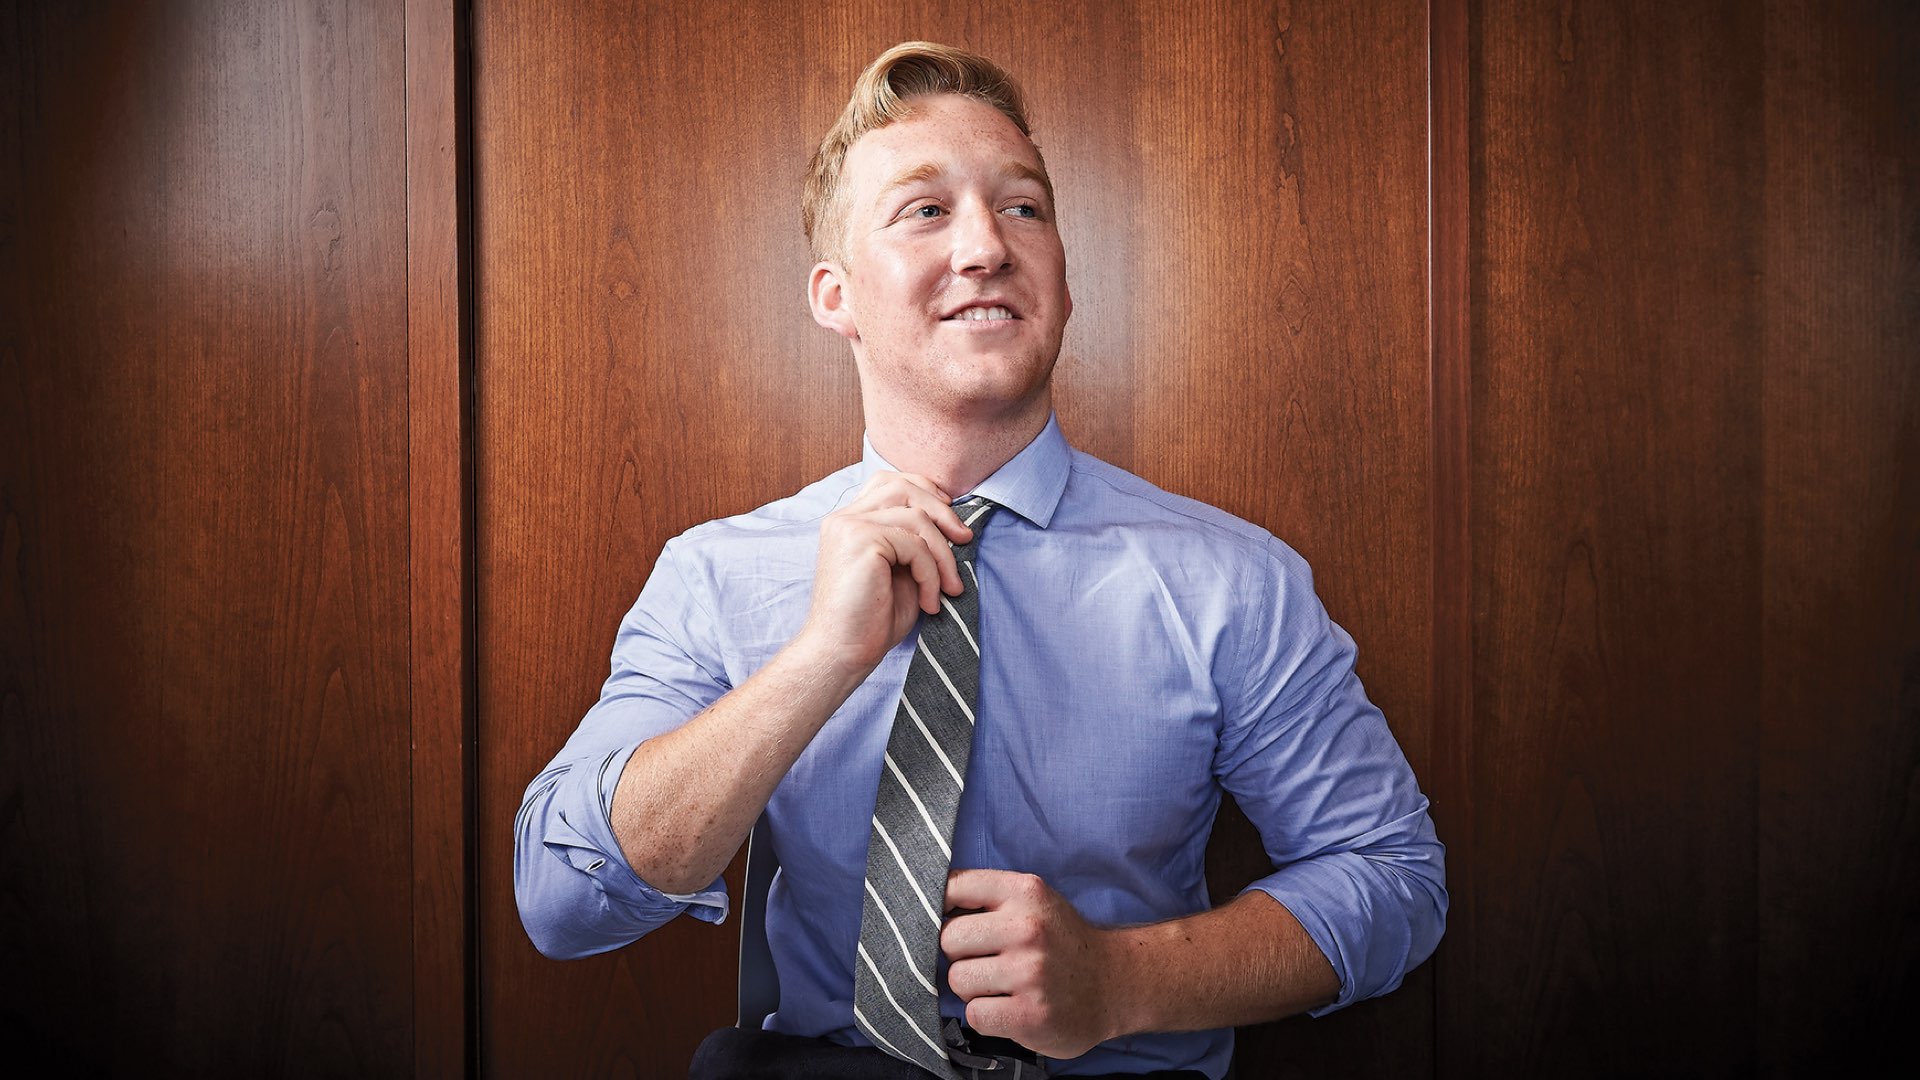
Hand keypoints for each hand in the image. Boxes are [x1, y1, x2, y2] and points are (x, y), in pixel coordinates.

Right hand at [794, 471, 972, 675]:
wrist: (841, 653)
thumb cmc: (871, 620)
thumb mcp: (900, 571)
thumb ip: (915, 541)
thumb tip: (955, 523)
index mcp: (849, 520)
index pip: (890, 481)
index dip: (926, 491)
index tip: (951, 522)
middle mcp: (844, 517)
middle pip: (906, 488)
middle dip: (944, 513)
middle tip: (966, 541)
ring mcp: (849, 526)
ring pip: (917, 517)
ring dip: (942, 554)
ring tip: (948, 587)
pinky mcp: (860, 540)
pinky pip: (916, 545)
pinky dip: (931, 574)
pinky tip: (929, 602)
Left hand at [941, 869, 1120, 1059]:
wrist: (1115, 983)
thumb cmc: (1061, 941)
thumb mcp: (1035, 901)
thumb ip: (988, 896)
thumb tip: (928, 904)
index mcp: (1025, 892)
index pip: (953, 888)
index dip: (942, 909)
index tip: (951, 921)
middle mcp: (1028, 928)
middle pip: (948, 940)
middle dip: (960, 955)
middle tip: (986, 961)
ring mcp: (1030, 973)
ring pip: (957, 980)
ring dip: (973, 988)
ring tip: (1001, 986)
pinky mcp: (1030, 1014)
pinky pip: (974, 1014)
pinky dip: (986, 1016)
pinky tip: (1009, 1008)